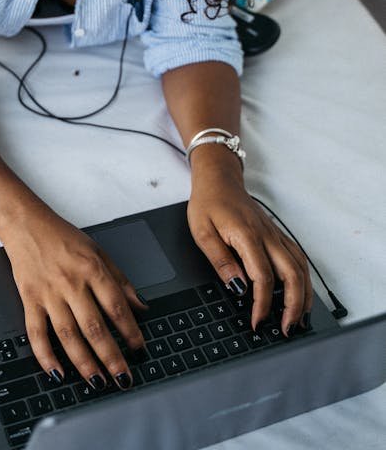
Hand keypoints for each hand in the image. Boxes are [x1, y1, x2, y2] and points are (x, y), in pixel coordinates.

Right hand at [2, 207, 146, 389]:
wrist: (26, 224)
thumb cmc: (63, 237)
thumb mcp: (98, 251)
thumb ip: (120, 280)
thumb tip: (141, 305)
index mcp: (92, 269)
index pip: (116, 306)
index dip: (130, 330)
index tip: (139, 348)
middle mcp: (71, 283)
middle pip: (94, 326)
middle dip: (111, 356)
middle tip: (123, 377)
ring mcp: (49, 293)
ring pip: (68, 334)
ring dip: (84, 362)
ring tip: (98, 382)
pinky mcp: (30, 299)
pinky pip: (37, 332)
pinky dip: (45, 355)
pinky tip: (57, 373)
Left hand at [187, 148, 312, 334]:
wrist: (218, 179)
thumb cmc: (208, 203)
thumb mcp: (202, 232)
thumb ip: (220, 260)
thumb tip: (237, 287)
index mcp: (247, 235)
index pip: (263, 277)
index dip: (262, 304)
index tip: (257, 322)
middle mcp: (267, 235)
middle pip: (292, 274)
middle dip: (294, 306)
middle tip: (288, 329)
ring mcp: (275, 234)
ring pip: (300, 267)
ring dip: (304, 294)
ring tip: (300, 319)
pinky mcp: (276, 234)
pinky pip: (298, 257)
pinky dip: (304, 278)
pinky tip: (301, 293)